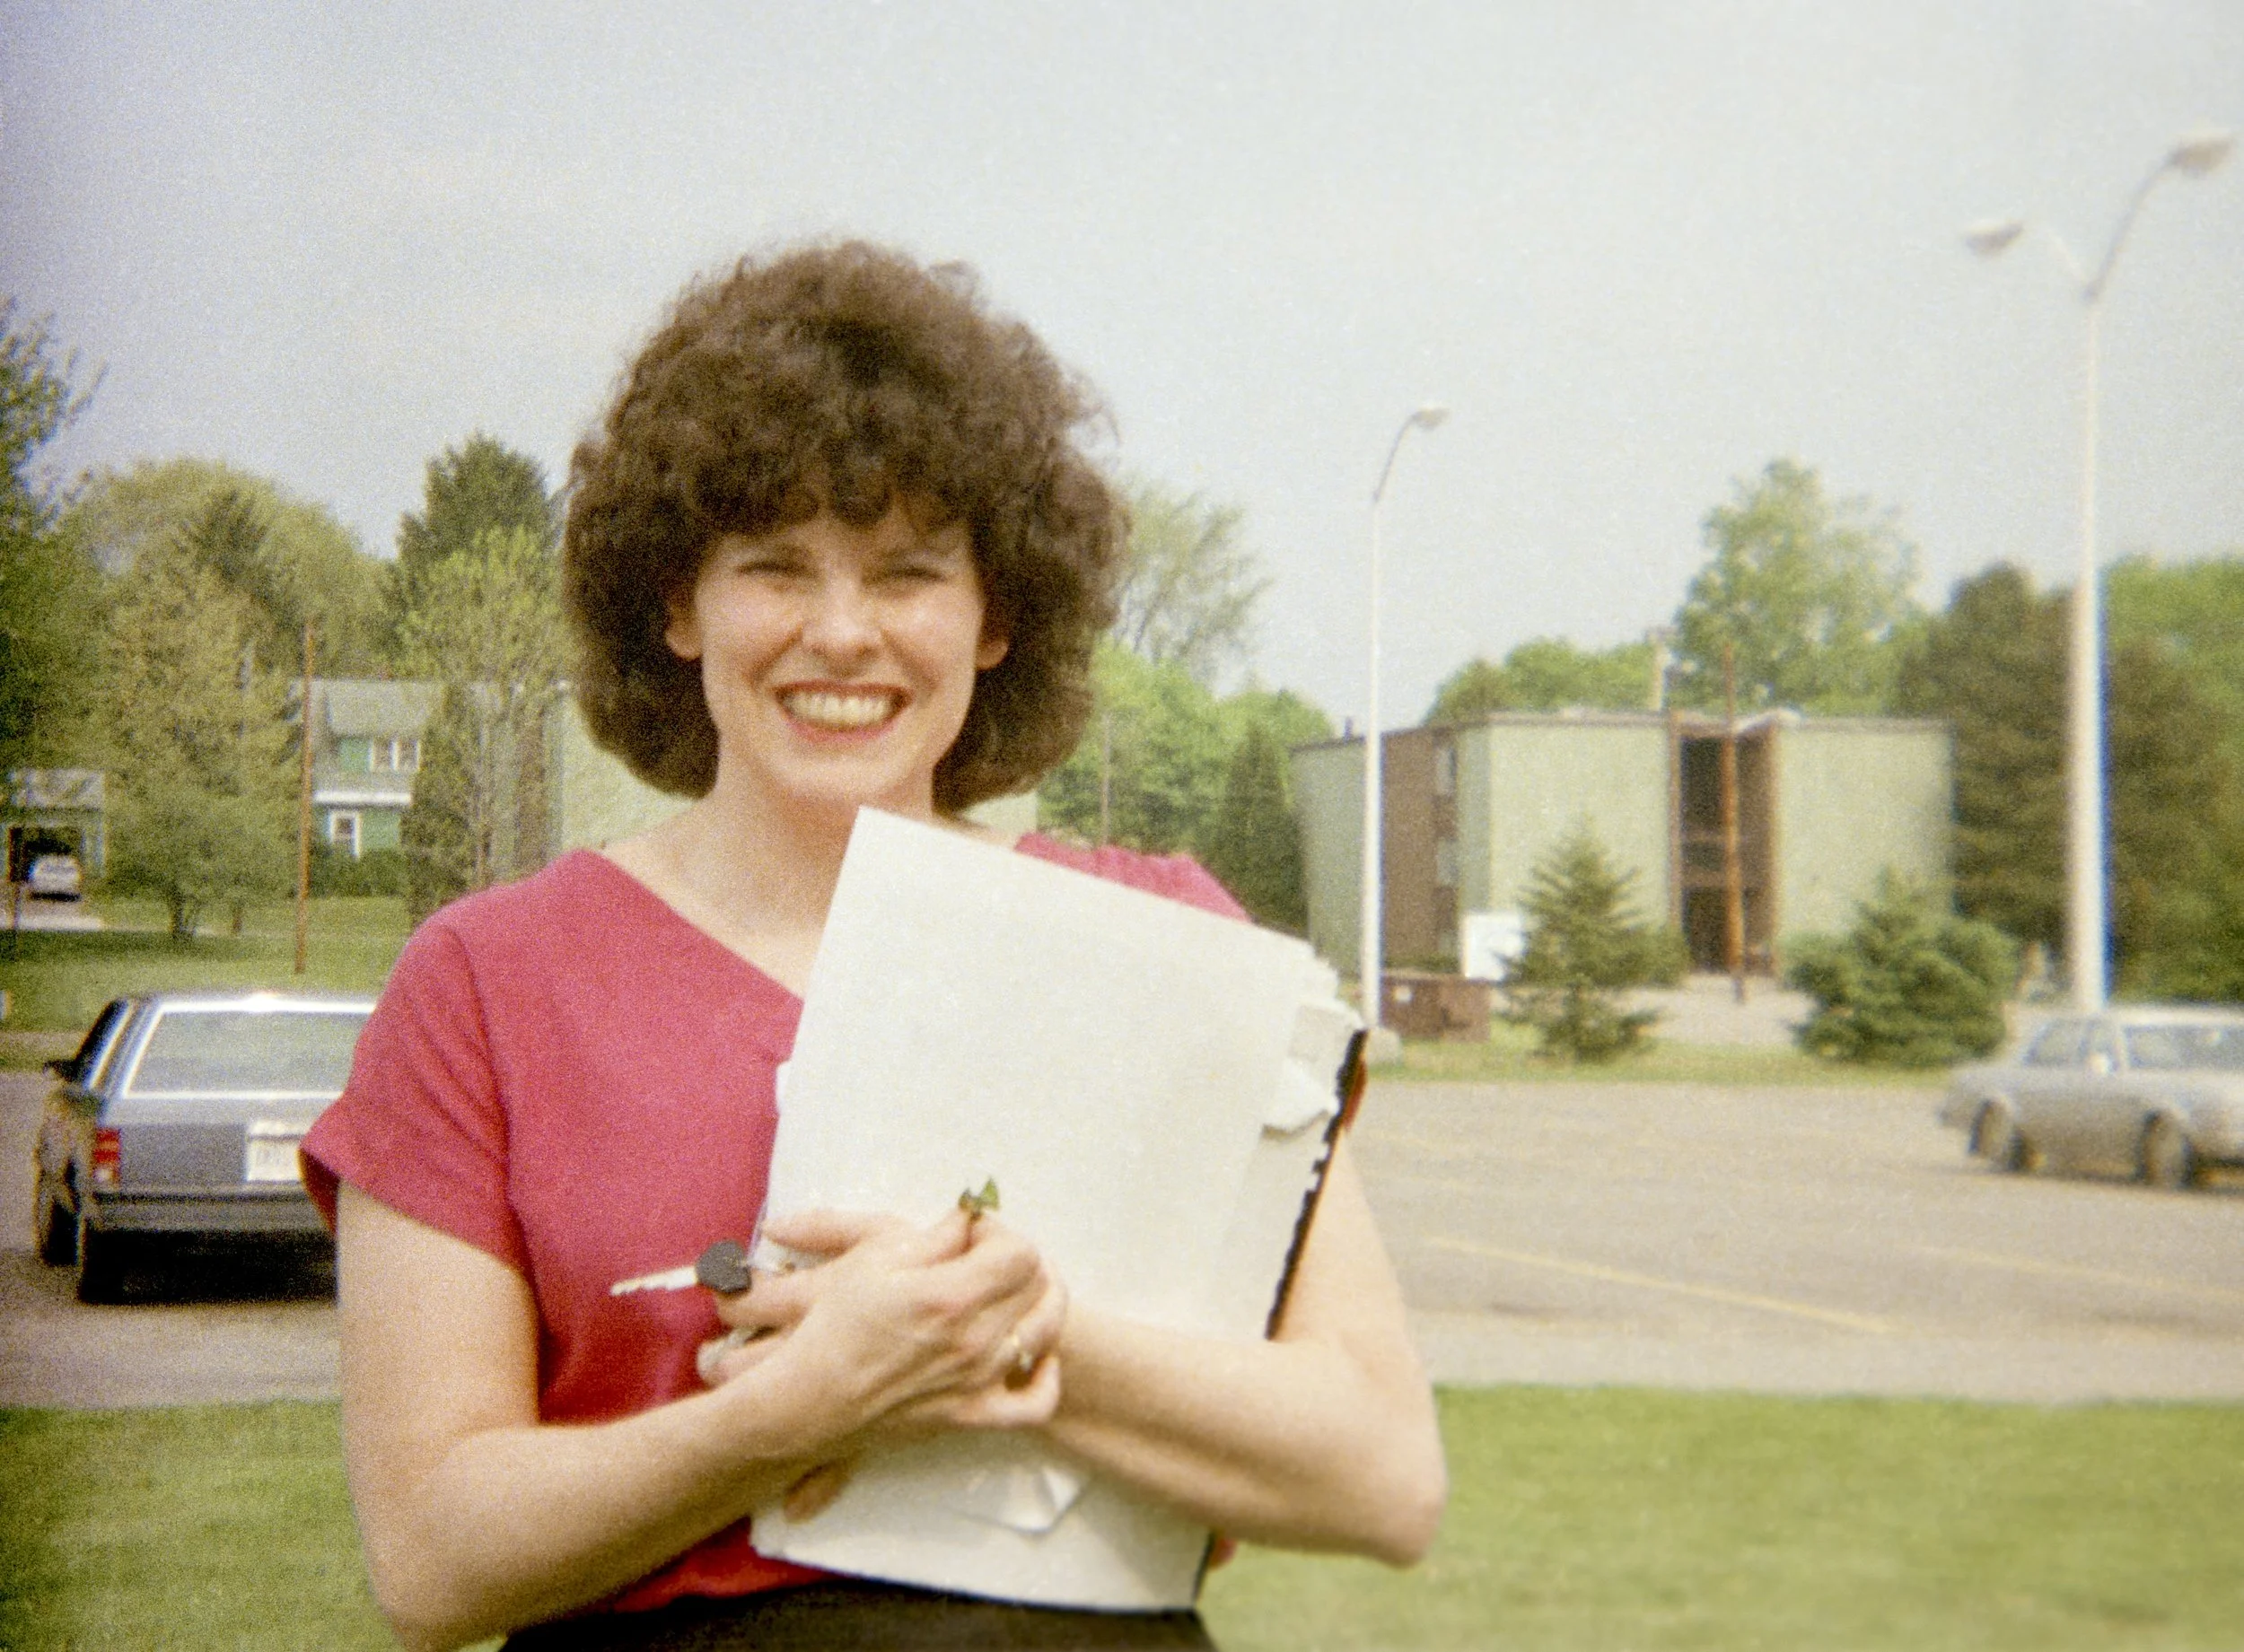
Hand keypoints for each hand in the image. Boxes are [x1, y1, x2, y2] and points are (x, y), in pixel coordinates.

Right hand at [696, 1207, 1066, 1441]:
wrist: (810, 1401)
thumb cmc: (834, 1326)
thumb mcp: (874, 1260)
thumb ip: (936, 1236)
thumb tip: (971, 1220)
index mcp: (951, 1297)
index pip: (1019, 1251)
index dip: (1000, 1233)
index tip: (973, 1234)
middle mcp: (976, 1342)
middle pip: (1039, 1285)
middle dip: (1019, 1259)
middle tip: (987, 1255)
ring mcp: (979, 1382)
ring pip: (1046, 1332)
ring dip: (1038, 1301)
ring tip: (1010, 1291)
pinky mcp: (973, 1415)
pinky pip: (1036, 1403)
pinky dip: (1045, 1376)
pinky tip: (1030, 1352)